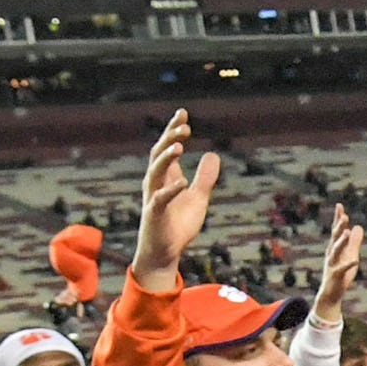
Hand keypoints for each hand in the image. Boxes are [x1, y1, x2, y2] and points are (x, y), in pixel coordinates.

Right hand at [129, 109, 220, 290]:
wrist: (165, 252)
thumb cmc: (178, 225)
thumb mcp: (198, 198)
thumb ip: (205, 178)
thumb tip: (213, 154)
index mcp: (167, 176)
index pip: (167, 147)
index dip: (173, 130)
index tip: (183, 113)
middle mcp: (157, 183)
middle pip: (159, 153)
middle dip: (169, 137)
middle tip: (183, 125)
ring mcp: (154, 197)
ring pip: (154, 171)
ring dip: (166, 158)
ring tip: (179, 146)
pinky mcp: (155, 214)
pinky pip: (161, 199)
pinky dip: (171, 190)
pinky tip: (184, 182)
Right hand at [312, 205, 362, 319]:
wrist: (331, 294)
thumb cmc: (340, 274)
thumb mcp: (349, 255)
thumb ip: (354, 242)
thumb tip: (358, 227)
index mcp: (335, 248)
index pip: (336, 231)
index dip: (338, 218)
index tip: (340, 205)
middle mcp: (331, 254)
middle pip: (334, 238)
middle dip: (339, 227)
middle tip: (344, 216)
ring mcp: (332, 265)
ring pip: (335, 251)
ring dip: (341, 242)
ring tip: (346, 232)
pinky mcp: (336, 276)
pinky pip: (342, 269)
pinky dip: (348, 264)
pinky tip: (355, 260)